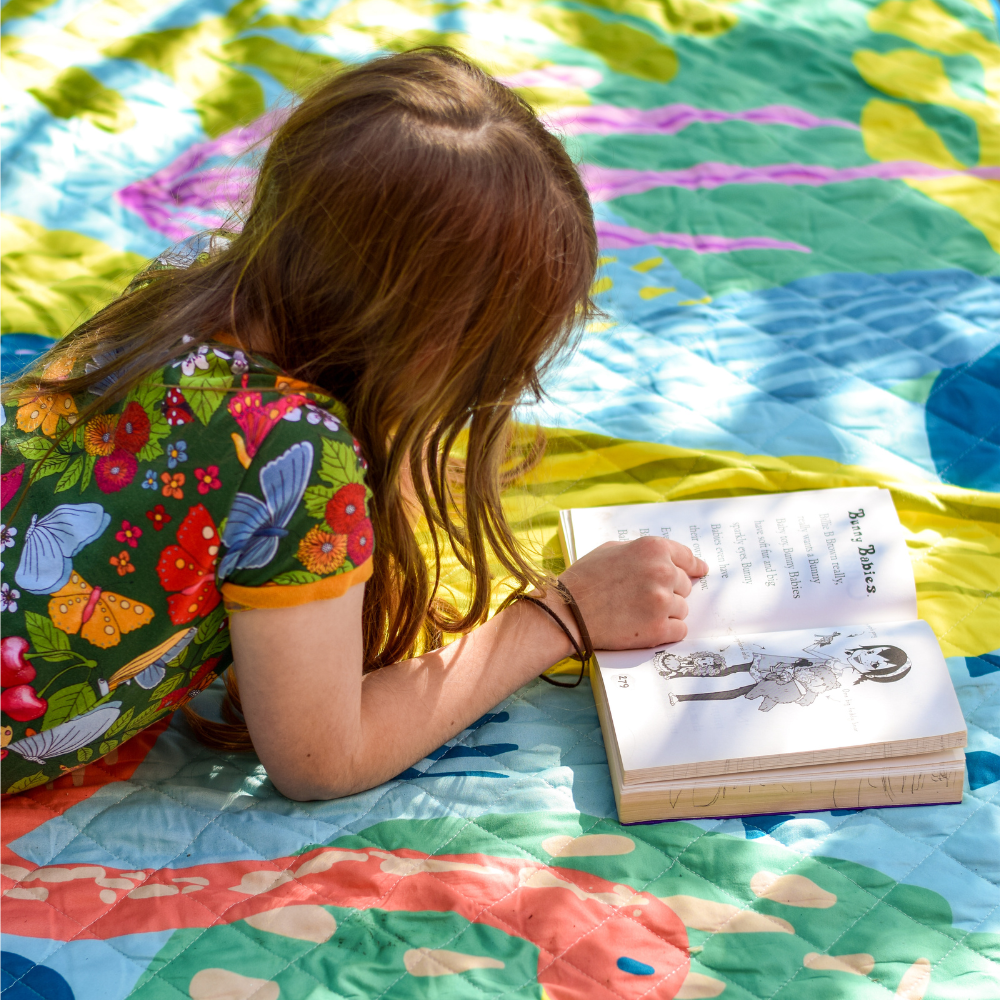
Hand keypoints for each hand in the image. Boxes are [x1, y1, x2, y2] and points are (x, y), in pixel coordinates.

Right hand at [557, 536, 707, 648]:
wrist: (567, 612)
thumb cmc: (584, 580)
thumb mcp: (612, 549)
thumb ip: (643, 553)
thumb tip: (669, 559)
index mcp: (653, 548)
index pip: (687, 557)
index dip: (693, 566)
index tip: (699, 571)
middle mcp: (662, 572)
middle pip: (684, 586)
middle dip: (668, 592)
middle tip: (641, 598)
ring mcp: (662, 601)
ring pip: (682, 609)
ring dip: (665, 613)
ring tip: (636, 613)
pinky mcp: (659, 628)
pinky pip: (679, 630)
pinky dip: (666, 631)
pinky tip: (644, 627)